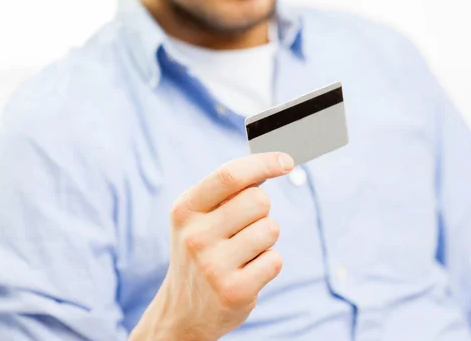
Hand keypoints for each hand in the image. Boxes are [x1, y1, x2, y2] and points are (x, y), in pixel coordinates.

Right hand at [130, 152, 294, 340]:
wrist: (184, 310)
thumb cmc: (201, 251)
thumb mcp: (198, 218)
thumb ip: (228, 191)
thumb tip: (272, 163)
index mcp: (185, 210)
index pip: (230, 175)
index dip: (263, 163)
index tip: (287, 161)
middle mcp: (195, 236)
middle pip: (258, 200)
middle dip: (261, 210)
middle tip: (245, 227)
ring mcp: (213, 266)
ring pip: (270, 229)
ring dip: (265, 238)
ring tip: (243, 252)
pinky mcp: (234, 291)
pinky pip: (274, 259)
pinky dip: (267, 263)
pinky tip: (247, 272)